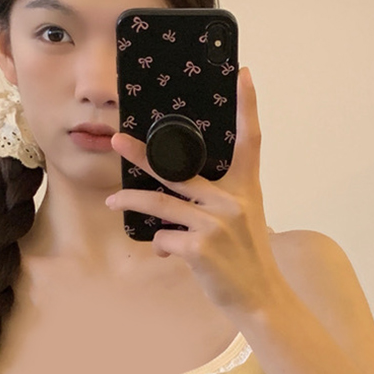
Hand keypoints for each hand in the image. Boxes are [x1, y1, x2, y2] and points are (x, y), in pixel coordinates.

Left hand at [107, 66, 286, 316]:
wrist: (260, 297)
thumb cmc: (248, 260)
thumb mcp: (245, 222)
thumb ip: (215, 205)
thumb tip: (168, 214)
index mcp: (246, 189)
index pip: (250, 141)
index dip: (247, 107)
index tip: (242, 76)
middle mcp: (232, 201)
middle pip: (179, 169)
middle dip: (143, 156)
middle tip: (118, 141)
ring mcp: (215, 223)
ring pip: (160, 204)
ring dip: (132, 201)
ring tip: (112, 200)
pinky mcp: (200, 247)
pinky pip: (164, 237)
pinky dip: (160, 245)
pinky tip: (165, 251)